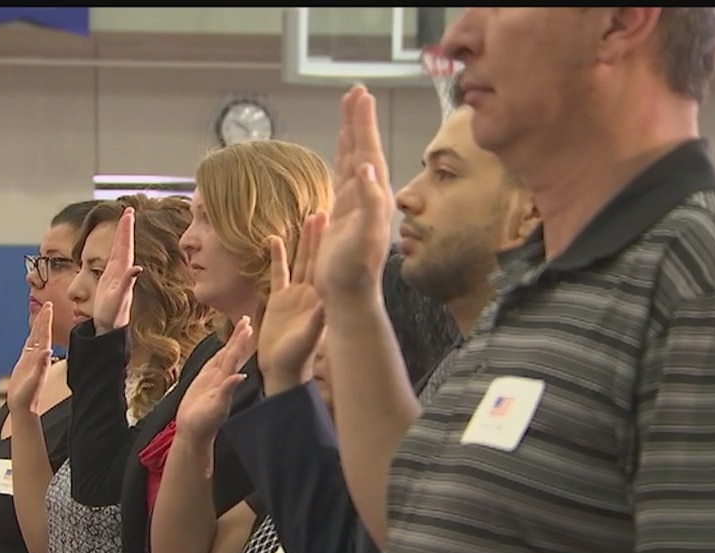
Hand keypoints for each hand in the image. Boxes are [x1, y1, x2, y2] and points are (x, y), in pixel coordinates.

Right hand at [8, 303, 53, 415]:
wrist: (23, 408)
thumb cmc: (27, 396)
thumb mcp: (34, 380)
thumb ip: (40, 365)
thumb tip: (47, 350)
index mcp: (40, 358)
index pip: (44, 334)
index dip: (45, 320)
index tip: (49, 306)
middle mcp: (38, 356)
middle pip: (41, 332)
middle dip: (44, 318)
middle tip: (48, 303)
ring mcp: (32, 359)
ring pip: (36, 337)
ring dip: (39, 324)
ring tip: (41, 312)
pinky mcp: (25, 363)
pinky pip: (29, 345)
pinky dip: (31, 335)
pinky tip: (32, 332)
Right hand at [92, 207, 143, 335]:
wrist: (110, 328)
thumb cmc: (113, 316)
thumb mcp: (119, 299)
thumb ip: (127, 283)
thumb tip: (137, 268)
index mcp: (123, 272)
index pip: (125, 246)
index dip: (126, 229)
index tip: (128, 213)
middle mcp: (122, 271)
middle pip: (123, 244)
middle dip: (125, 227)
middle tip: (128, 210)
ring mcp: (117, 275)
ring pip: (119, 249)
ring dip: (121, 234)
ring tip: (124, 220)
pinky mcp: (110, 280)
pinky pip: (113, 258)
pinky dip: (114, 247)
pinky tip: (116, 243)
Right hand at [174, 316, 254, 443]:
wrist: (193, 432)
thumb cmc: (204, 424)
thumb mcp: (216, 408)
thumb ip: (227, 391)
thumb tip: (241, 375)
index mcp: (226, 382)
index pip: (235, 357)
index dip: (240, 341)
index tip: (247, 326)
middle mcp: (223, 378)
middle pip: (232, 352)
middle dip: (239, 336)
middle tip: (247, 319)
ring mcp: (214, 379)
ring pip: (224, 356)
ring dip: (232, 341)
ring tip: (240, 326)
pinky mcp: (204, 381)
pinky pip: (214, 363)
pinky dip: (221, 353)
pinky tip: (226, 346)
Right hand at [257, 214, 327, 395]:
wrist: (283, 370)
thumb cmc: (299, 357)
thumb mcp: (310, 336)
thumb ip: (317, 319)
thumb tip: (327, 302)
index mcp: (320, 297)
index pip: (327, 264)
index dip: (331, 244)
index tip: (337, 223)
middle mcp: (310, 292)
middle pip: (315, 256)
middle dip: (319, 235)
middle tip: (324, 209)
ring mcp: (294, 294)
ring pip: (299, 260)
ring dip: (304, 241)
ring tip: (309, 217)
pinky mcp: (279, 300)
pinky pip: (278, 273)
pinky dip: (278, 257)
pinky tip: (276, 240)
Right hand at [314, 86, 394, 299]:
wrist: (349, 297)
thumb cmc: (356, 271)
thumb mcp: (365, 237)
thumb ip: (368, 203)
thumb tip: (366, 169)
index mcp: (373, 196)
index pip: (367, 151)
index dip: (362, 124)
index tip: (359, 96)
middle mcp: (366, 197)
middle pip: (361, 149)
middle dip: (358, 121)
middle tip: (355, 92)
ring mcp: (354, 206)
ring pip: (352, 161)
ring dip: (350, 136)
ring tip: (349, 113)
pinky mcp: (342, 217)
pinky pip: (342, 178)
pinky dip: (342, 160)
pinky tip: (341, 156)